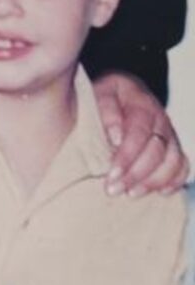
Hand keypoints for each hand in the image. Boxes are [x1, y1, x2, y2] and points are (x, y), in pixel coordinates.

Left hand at [93, 71, 188, 196]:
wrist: (123, 90)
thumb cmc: (108, 94)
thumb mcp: (101, 92)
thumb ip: (107, 111)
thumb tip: (116, 137)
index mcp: (143, 104)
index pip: (139, 134)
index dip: (127, 157)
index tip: (112, 174)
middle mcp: (161, 120)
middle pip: (156, 152)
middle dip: (135, 175)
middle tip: (114, 190)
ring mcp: (170, 134)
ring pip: (173, 162)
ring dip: (153, 182)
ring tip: (131, 194)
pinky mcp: (174, 147)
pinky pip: (183, 166)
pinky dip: (174, 181)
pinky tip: (160, 192)